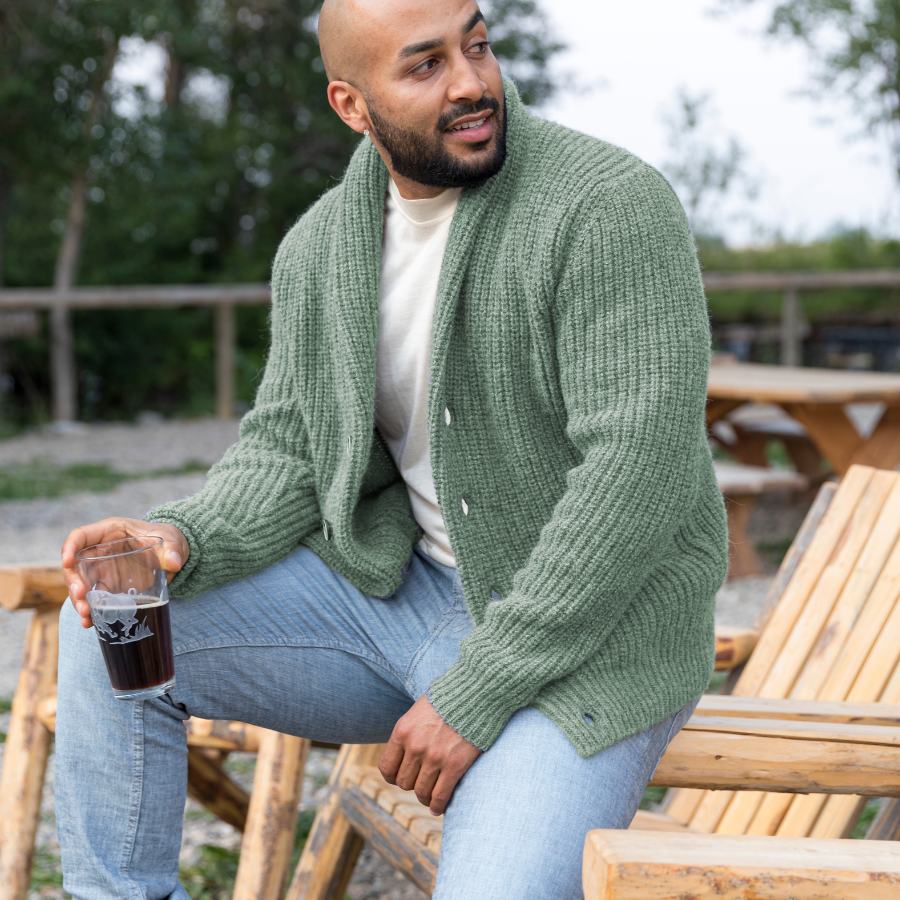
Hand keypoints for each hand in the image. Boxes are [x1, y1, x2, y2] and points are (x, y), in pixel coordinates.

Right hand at [61, 518, 188, 628]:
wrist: (172, 554)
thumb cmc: (167, 540)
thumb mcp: (173, 541)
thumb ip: (173, 550)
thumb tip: (173, 563)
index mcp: (110, 532)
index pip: (80, 536)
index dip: (70, 548)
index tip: (67, 562)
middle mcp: (100, 550)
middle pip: (76, 565)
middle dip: (74, 582)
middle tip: (81, 598)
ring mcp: (102, 569)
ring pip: (81, 584)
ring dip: (80, 601)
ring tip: (86, 616)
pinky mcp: (109, 585)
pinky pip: (94, 598)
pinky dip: (91, 610)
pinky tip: (91, 623)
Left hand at [378, 694, 481, 815]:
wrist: (475, 693)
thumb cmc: (447, 701)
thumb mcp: (418, 711)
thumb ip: (409, 733)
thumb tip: (403, 757)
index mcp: (402, 731)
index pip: (387, 768)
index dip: (393, 777)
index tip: (401, 777)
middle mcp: (415, 746)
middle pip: (404, 782)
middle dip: (412, 784)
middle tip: (422, 783)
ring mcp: (434, 757)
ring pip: (421, 792)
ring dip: (425, 797)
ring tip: (431, 797)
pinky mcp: (454, 765)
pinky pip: (440, 796)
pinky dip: (438, 806)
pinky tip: (439, 807)